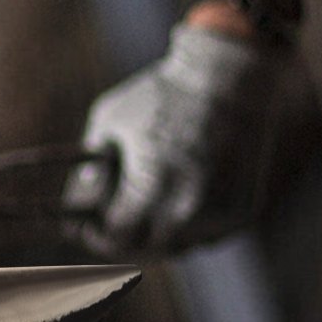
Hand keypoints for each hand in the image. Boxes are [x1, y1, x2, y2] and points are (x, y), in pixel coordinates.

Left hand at [66, 22, 283, 255]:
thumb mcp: (109, 121)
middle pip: (147, 248)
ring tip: (142, 221)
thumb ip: (90, 166)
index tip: (86, 229)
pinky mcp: (243, 211)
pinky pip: (209, 236)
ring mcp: (220, 212)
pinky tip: (178, 210)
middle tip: (110, 231)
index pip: (116, 238)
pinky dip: (193, 229)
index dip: (95, 237)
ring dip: (159, 237)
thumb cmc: (160, 94)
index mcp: (150, 188)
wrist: (229, 73)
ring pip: (179, 246)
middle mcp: (187, 208)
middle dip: (124, 240)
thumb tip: (78, 203)